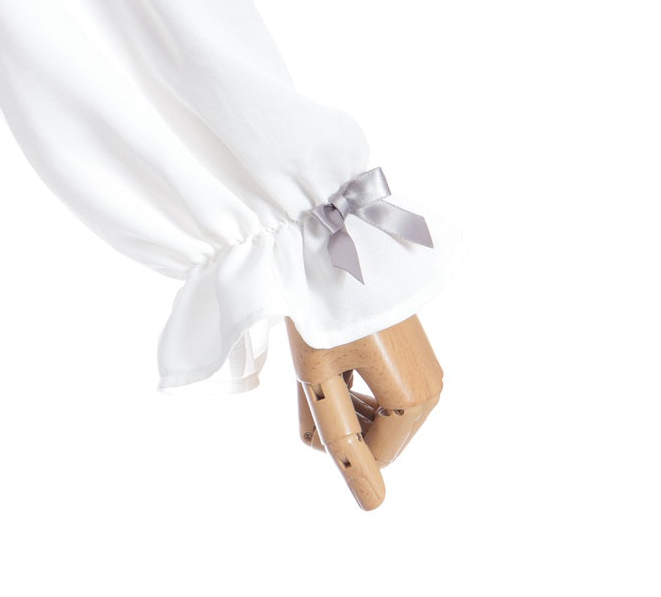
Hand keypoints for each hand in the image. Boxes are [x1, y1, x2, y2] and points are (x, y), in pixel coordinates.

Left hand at [285, 313, 443, 509]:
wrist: (340, 241)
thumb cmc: (324, 310)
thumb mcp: (321, 380)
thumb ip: (343, 444)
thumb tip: (372, 505)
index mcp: (413, 402)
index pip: (368, 456)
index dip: (329, 429)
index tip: (315, 380)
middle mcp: (431, 392)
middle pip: (374, 437)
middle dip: (338, 414)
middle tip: (318, 364)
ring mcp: (426, 373)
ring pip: (375, 416)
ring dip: (342, 397)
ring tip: (326, 353)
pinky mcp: (415, 358)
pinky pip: (382, 393)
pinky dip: (353, 381)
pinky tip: (339, 348)